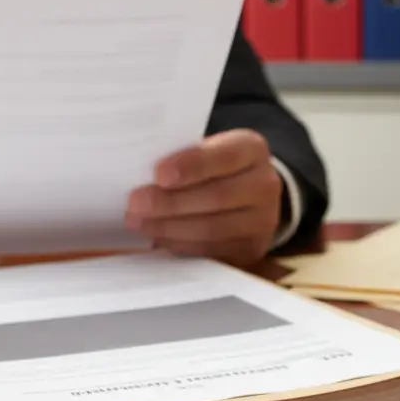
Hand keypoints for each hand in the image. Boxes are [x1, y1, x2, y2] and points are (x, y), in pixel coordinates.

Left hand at [125, 129, 283, 265]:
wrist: (249, 196)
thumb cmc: (215, 168)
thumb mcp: (207, 151)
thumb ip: (182, 159)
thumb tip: (139, 173)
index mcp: (251, 149)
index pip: (224, 156)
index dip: (191, 166)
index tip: (159, 174)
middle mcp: (264, 184)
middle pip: (217, 196)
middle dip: (170, 202)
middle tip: (135, 204)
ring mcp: (262, 221)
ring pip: (212, 228)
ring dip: (169, 228)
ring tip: (138, 222)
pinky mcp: (251, 249)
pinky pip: (211, 251)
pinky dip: (180, 245)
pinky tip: (157, 239)